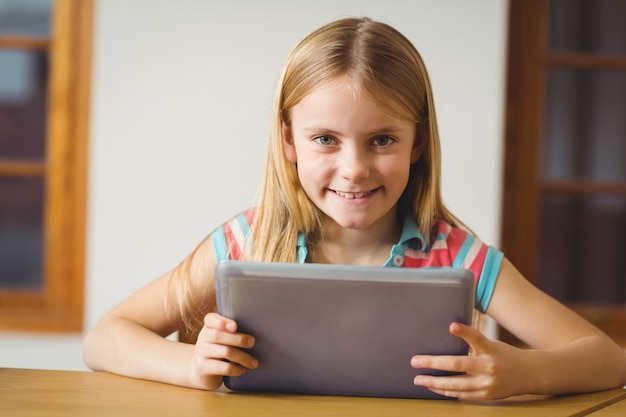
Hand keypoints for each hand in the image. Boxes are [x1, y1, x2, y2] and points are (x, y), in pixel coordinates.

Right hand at [188, 312, 257, 389]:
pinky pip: (223, 368)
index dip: (221, 321)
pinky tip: (242, 370)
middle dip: (237, 339)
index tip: (235, 326)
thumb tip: (258, 326)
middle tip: (252, 342)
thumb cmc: (219, 349)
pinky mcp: (203, 368)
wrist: (202, 371)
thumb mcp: (223, 337)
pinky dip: (236, 369)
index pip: (210, 319)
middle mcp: (203, 338)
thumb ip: (234, 330)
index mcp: (209, 327)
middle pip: (217, 335)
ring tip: (254, 362)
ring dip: (243, 357)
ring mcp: (201, 353)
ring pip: (224, 352)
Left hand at [411, 322, 528, 399]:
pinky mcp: (486, 395)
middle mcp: (489, 366)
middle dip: (434, 363)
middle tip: (415, 361)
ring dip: (435, 382)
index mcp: (491, 349)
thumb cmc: (504, 355)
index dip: (464, 331)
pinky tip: (434, 388)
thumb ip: (473, 343)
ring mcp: (488, 383)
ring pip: (456, 384)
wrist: (529, 374)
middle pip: (458, 364)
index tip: (452, 326)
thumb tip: (448, 335)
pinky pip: (462, 394)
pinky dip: (446, 391)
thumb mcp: (492, 344)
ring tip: (419, 379)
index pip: (477, 337)